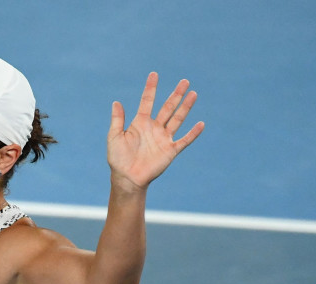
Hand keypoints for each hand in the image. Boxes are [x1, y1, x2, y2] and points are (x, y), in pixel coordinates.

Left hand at [107, 72, 203, 190]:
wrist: (127, 178)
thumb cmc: (118, 159)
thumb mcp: (114, 137)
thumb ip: (117, 120)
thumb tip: (116, 102)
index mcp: (140, 123)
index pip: (147, 101)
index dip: (151, 88)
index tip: (154, 74)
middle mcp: (154, 128)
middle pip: (167, 107)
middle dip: (176, 94)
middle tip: (184, 81)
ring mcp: (163, 139)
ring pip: (177, 119)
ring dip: (185, 107)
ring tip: (193, 94)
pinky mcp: (170, 151)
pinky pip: (184, 140)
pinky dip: (193, 133)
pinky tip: (201, 124)